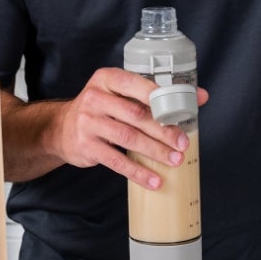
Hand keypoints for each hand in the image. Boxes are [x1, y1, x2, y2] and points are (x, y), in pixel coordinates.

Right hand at [51, 67, 207, 188]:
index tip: (182, 107)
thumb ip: (153, 94)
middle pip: (136, 114)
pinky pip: (116, 161)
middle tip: (183, 143)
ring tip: (174, 160)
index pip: (136, 84)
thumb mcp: (119, 94)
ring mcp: (89, 122)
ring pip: (128, 138)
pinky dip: (138, 172)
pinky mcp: (87, 146)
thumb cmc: (100, 108)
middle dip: (163, 130)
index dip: (160, 96)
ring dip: (155, 151)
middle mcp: (95, 98)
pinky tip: (154, 180)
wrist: (61, 128)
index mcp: (106, 79)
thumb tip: (199, 97)